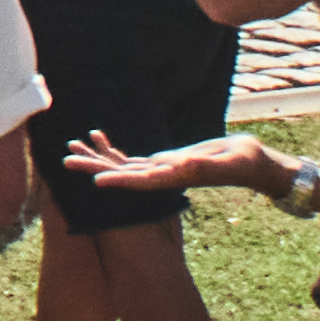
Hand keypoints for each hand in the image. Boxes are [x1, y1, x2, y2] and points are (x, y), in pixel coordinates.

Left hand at [67, 135, 280, 206]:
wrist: (254, 164)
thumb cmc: (247, 161)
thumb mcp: (229, 161)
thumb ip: (209, 164)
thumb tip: (187, 164)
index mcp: (178, 178)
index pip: (144, 182)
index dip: (120, 182)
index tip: (96, 182)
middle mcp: (164, 177)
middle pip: (124, 174)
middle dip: (95, 167)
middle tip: (65, 160)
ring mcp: (162, 170)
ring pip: (123, 165)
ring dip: (97, 157)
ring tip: (70, 147)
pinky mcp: (164, 162)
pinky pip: (132, 158)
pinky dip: (114, 149)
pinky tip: (96, 138)